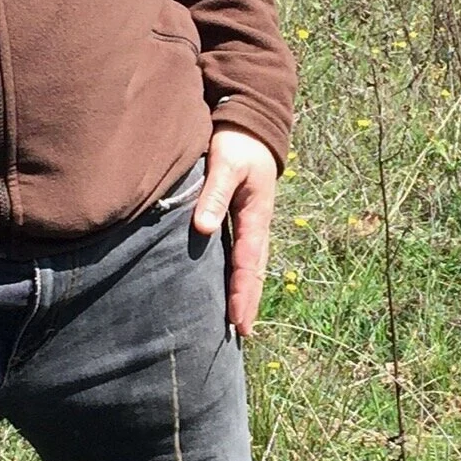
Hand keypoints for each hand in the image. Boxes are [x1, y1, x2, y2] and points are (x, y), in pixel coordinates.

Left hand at [192, 127, 279, 337]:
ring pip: (249, 267)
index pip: (248, 264)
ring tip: (238, 322)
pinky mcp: (242, 221)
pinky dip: (237, 277)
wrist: (251, 126)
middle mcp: (256, 226)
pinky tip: (228, 290)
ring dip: (245, 294)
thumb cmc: (237, 144)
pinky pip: (241, 256)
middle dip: (249, 303)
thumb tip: (204, 229)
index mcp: (255, 217)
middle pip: (253, 273)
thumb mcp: (226, 163)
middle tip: (242, 334)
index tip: (238, 321)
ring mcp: (250, 225)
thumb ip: (214, 194)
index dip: (243, 294)